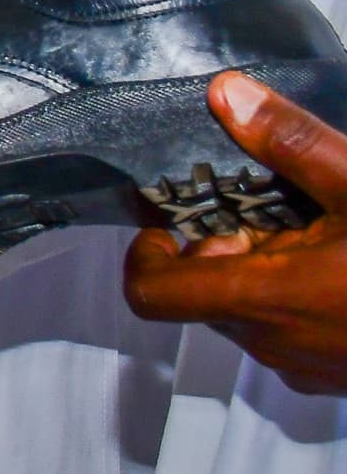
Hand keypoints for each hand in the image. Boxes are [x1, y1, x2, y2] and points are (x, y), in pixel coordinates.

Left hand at [124, 72, 346, 394]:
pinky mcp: (341, 378)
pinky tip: (345, 267)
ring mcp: (309, 367)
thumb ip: (291, 143)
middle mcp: (274, 343)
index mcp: (262, 298)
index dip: (146, 256)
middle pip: (204, 297)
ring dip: (264, 275)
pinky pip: (294, 338)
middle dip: (221, 251)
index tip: (169, 222)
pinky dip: (299, 302)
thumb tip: (226, 94)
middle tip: (268, 211)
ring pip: (251, 317)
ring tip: (316, 233)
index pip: (151, 295)